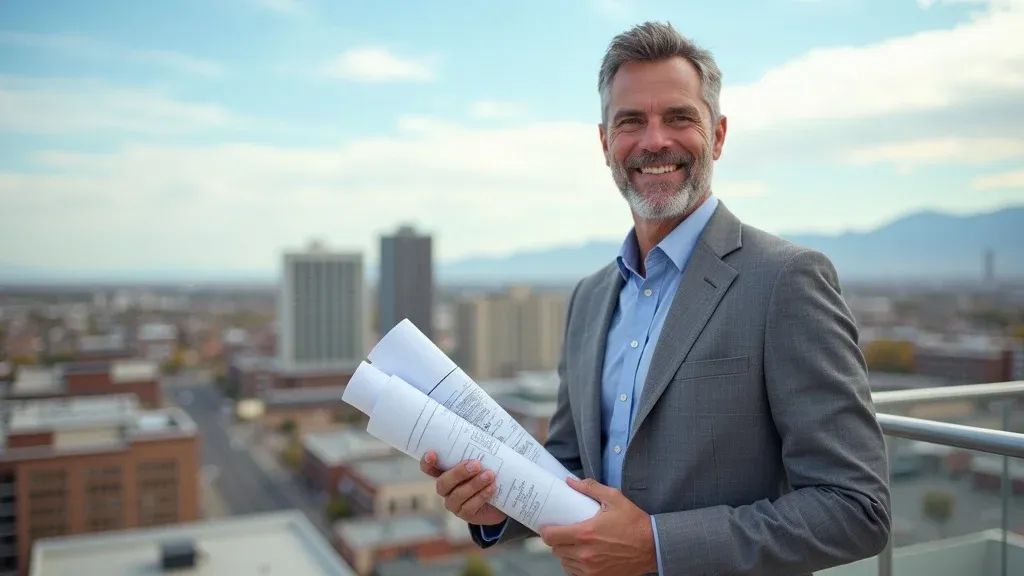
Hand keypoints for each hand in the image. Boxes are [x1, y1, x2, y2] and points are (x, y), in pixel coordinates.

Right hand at [420, 451, 507, 526]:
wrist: (505, 498)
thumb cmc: (491, 473)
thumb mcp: (485, 459)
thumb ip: (479, 449)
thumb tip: (483, 427)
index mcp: (446, 472)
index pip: (429, 468)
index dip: (427, 463)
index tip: (432, 453)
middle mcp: (446, 489)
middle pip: (443, 483)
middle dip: (459, 473)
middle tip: (476, 464)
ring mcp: (454, 503)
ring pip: (458, 495)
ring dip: (474, 484)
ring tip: (489, 475)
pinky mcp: (466, 514)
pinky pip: (470, 506)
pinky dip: (481, 496)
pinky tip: (492, 488)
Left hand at [540, 477, 657, 575]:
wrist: (652, 546)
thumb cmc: (634, 522)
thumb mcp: (614, 498)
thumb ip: (590, 488)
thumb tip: (570, 481)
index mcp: (585, 533)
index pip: (551, 536)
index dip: (546, 531)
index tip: (548, 526)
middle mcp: (585, 554)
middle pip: (556, 550)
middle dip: (557, 540)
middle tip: (563, 531)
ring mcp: (591, 569)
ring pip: (565, 562)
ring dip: (566, 553)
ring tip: (574, 543)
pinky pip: (576, 573)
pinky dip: (575, 565)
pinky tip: (583, 555)